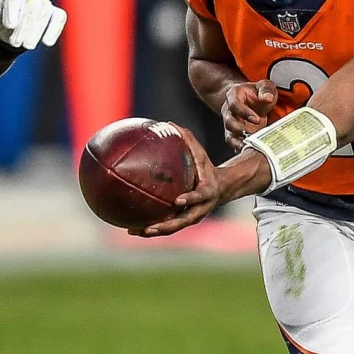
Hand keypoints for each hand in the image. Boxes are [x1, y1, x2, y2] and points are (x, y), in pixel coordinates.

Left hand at [0, 0, 66, 51]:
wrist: (10, 28)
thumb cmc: (0, 22)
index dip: (12, 11)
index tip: (9, 26)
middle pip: (31, 5)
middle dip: (24, 26)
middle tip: (15, 43)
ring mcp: (43, 2)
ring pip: (44, 11)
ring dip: (36, 31)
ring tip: (27, 46)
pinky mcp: (54, 13)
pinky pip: (59, 17)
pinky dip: (54, 29)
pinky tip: (47, 42)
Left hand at [134, 132, 270, 237]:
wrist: (222, 188)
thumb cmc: (207, 167)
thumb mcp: (201, 153)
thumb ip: (187, 139)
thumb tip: (168, 122)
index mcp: (207, 192)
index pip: (199, 197)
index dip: (190, 199)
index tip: (178, 201)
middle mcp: (200, 209)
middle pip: (183, 221)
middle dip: (167, 226)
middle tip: (150, 227)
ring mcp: (192, 217)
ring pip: (172, 228)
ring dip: (154, 231)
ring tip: (133, 231)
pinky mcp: (183, 221)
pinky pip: (166, 226)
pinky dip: (150, 228)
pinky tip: (131, 227)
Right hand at [220, 79, 277, 148]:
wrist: (249, 99)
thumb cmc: (255, 93)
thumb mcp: (264, 86)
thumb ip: (266, 90)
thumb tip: (267, 98)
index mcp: (233, 96)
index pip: (234, 105)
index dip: (244, 112)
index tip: (256, 119)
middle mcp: (229, 111)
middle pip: (229, 122)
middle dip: (240, 129)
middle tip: (252, 133)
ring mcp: (231, 124)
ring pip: (230, 136)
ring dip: (239, 142)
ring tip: (251, 146)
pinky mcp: (235, 135)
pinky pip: (235, 144)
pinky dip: (241, 149)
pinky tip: (251, 152)